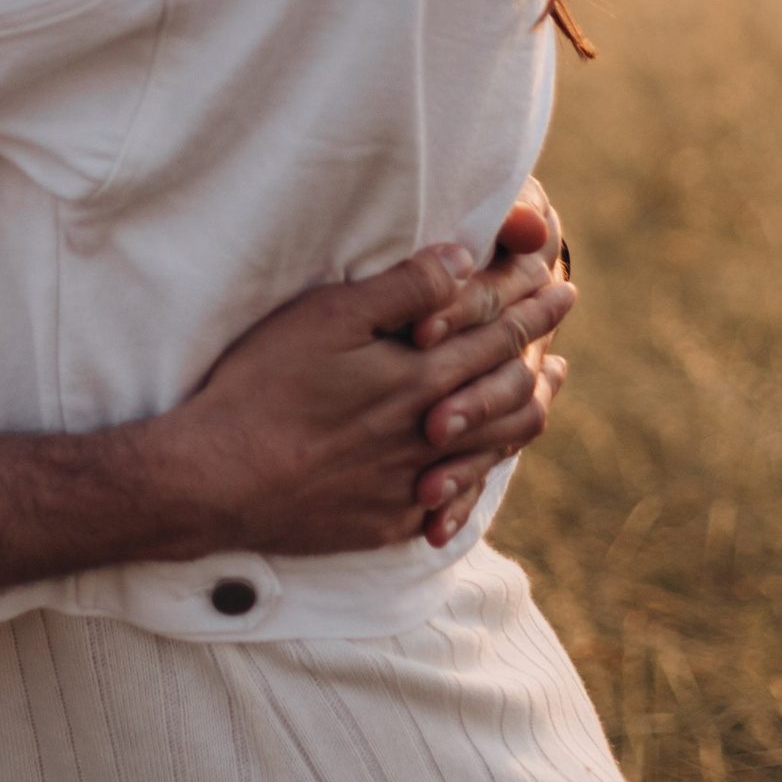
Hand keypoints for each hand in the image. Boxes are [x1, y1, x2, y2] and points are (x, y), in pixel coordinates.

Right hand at [152, 234, 577, 564]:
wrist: (218, 480)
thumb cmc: (265, 387)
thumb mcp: (330, 316)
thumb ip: (404, 288)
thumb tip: (465, 260)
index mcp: (422, 379)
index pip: (499, 338)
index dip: (534, 310)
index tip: (563, 287)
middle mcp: (431, 436)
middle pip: (511, 394)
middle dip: (541, 355)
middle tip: (559, 336)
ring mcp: (411, 485)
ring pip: (493, 449)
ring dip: (523, 414)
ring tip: (543, 393)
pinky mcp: (386, 521)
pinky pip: (453, 497)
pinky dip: (479, 472)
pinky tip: (480, 463)